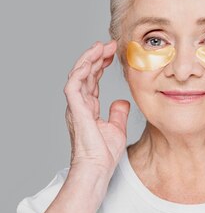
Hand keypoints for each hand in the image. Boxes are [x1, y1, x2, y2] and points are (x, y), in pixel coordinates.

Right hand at [64, 40, 129, 175]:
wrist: (98, 168)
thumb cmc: (104, 154)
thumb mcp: (117, 128)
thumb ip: (118, 113)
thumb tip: (122, 102)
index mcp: (88, 108)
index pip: (92, 80)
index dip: (101, 64)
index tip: (112, 53)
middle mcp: (80, 105)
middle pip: (85, 74)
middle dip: (96, 57)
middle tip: (109, 44)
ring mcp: (76, 107)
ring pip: (78, 75)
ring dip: (89, 59)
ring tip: (101, 46)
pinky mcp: (75, 110)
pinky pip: (73, 85)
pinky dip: (80, 71)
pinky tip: (90, 61)